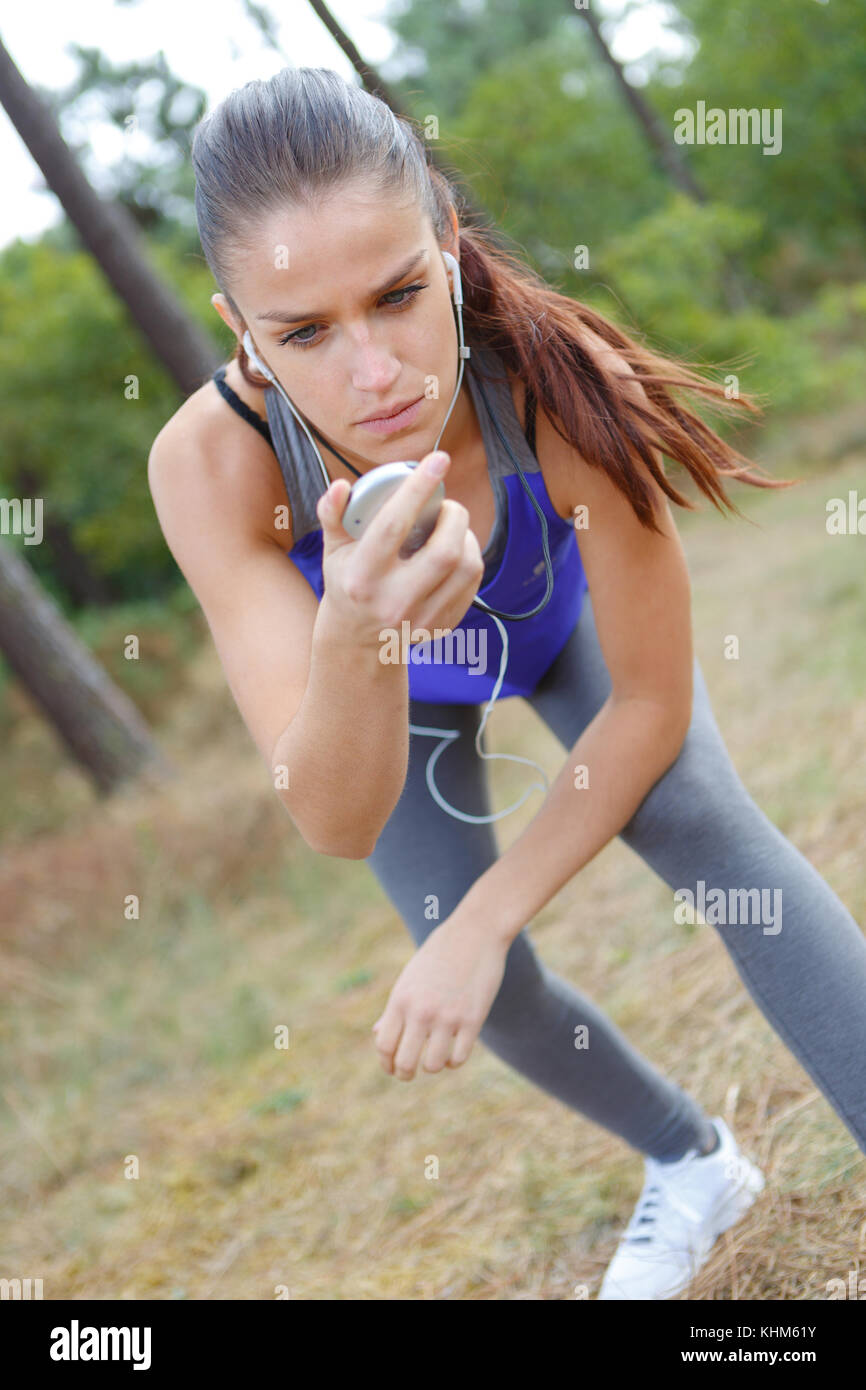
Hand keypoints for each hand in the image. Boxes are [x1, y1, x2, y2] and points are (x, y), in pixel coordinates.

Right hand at [315, 453, 484, 645]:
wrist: (358, 639)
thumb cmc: (347, 580)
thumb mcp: (333, 550)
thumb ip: (332, 515)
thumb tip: (342, 485)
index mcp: (362, 578)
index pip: (394, 525)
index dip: (418, 487)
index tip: (438, 459)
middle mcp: (393, 602)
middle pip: (445, 551)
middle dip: (454, 516)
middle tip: (446, 505)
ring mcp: (420, 619)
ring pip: (466, 567)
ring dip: (466, 536)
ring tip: (451, 527)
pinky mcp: (441, 626)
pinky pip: (471, 583)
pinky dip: (469, 558)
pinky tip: (455, 551)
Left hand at [371, 915, 508, 1079]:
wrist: (475, 932)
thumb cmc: (439, 954)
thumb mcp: (410, 978)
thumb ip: (394, 1009)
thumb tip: (378, 1035)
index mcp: (401, 999)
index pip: (384, 1046)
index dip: (385, 1063)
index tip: (392, 1067)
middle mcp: (421, 1010)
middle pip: (404, 1062)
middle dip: (404, 1073)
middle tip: (409, 1073)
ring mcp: (448, 1016)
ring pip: (433, 1065)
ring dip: (432, 1067)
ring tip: (434, 1059)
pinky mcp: (473, 1020)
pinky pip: (459, 1058)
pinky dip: (453, 1062)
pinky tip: (452, 1053)